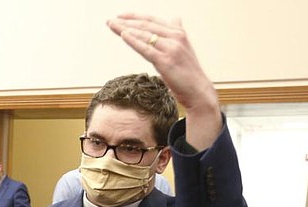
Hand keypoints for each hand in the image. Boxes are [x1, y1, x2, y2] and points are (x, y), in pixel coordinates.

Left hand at [106, 14, 220, 149]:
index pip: (152, 20)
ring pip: (144, 35)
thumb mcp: (183, 48)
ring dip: (125, 29)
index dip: (134, 16)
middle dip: (126, 22)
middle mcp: (175, 37)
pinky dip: (133, 41)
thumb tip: (175, 18)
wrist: (197, 90)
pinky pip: (145, 48)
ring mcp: (171, 48)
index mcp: (178, 32)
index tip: (120, 15)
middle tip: (110, 20)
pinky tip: (123, 35)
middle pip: (145, 25)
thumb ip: (176, 33)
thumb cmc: (187, 72)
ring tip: (112, 25)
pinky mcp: (165, 61)